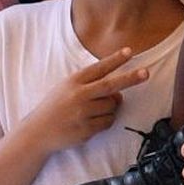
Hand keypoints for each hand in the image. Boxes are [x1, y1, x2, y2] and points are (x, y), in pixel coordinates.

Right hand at [22, 48, 146, 153]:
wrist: (37, 132)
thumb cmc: (55, 107)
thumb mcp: (67, 88)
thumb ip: (90, 85)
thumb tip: (118, 91)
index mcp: (74, 81)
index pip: (99, 68)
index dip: (115, 60)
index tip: (129, 52)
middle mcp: (79, 95)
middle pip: (111, 85)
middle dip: (130, 78)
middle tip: (146, 73)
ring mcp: (83, 113)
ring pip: (112, 106)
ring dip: (111, 107)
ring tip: (94, 110)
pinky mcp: (86, 129)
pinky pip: (108, 122)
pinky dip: (106, 120)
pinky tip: (91, 121)